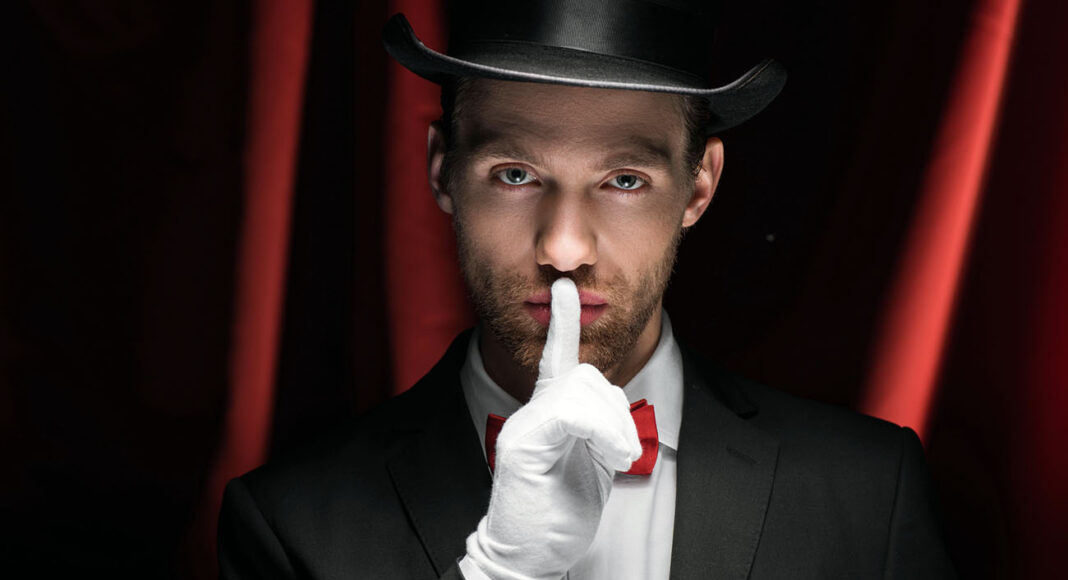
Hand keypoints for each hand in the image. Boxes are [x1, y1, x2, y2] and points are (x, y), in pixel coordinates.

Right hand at [460, 278, 641, 579]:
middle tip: (620, 451)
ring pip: (582, 389)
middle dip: (615, 409)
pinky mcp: (524, 444)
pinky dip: (602, 430)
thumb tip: (612, 402)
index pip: (556, 358)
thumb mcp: (589, 463)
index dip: (563, 322)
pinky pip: (572, 412)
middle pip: (584, 375)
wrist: (528, 555)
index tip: (564, 288)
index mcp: (547, 415)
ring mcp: (525, 426)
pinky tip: (608, 456)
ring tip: (613, 460)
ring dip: (613, 426)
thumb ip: (597, 427)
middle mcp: (532, 413)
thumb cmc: (557, 512)